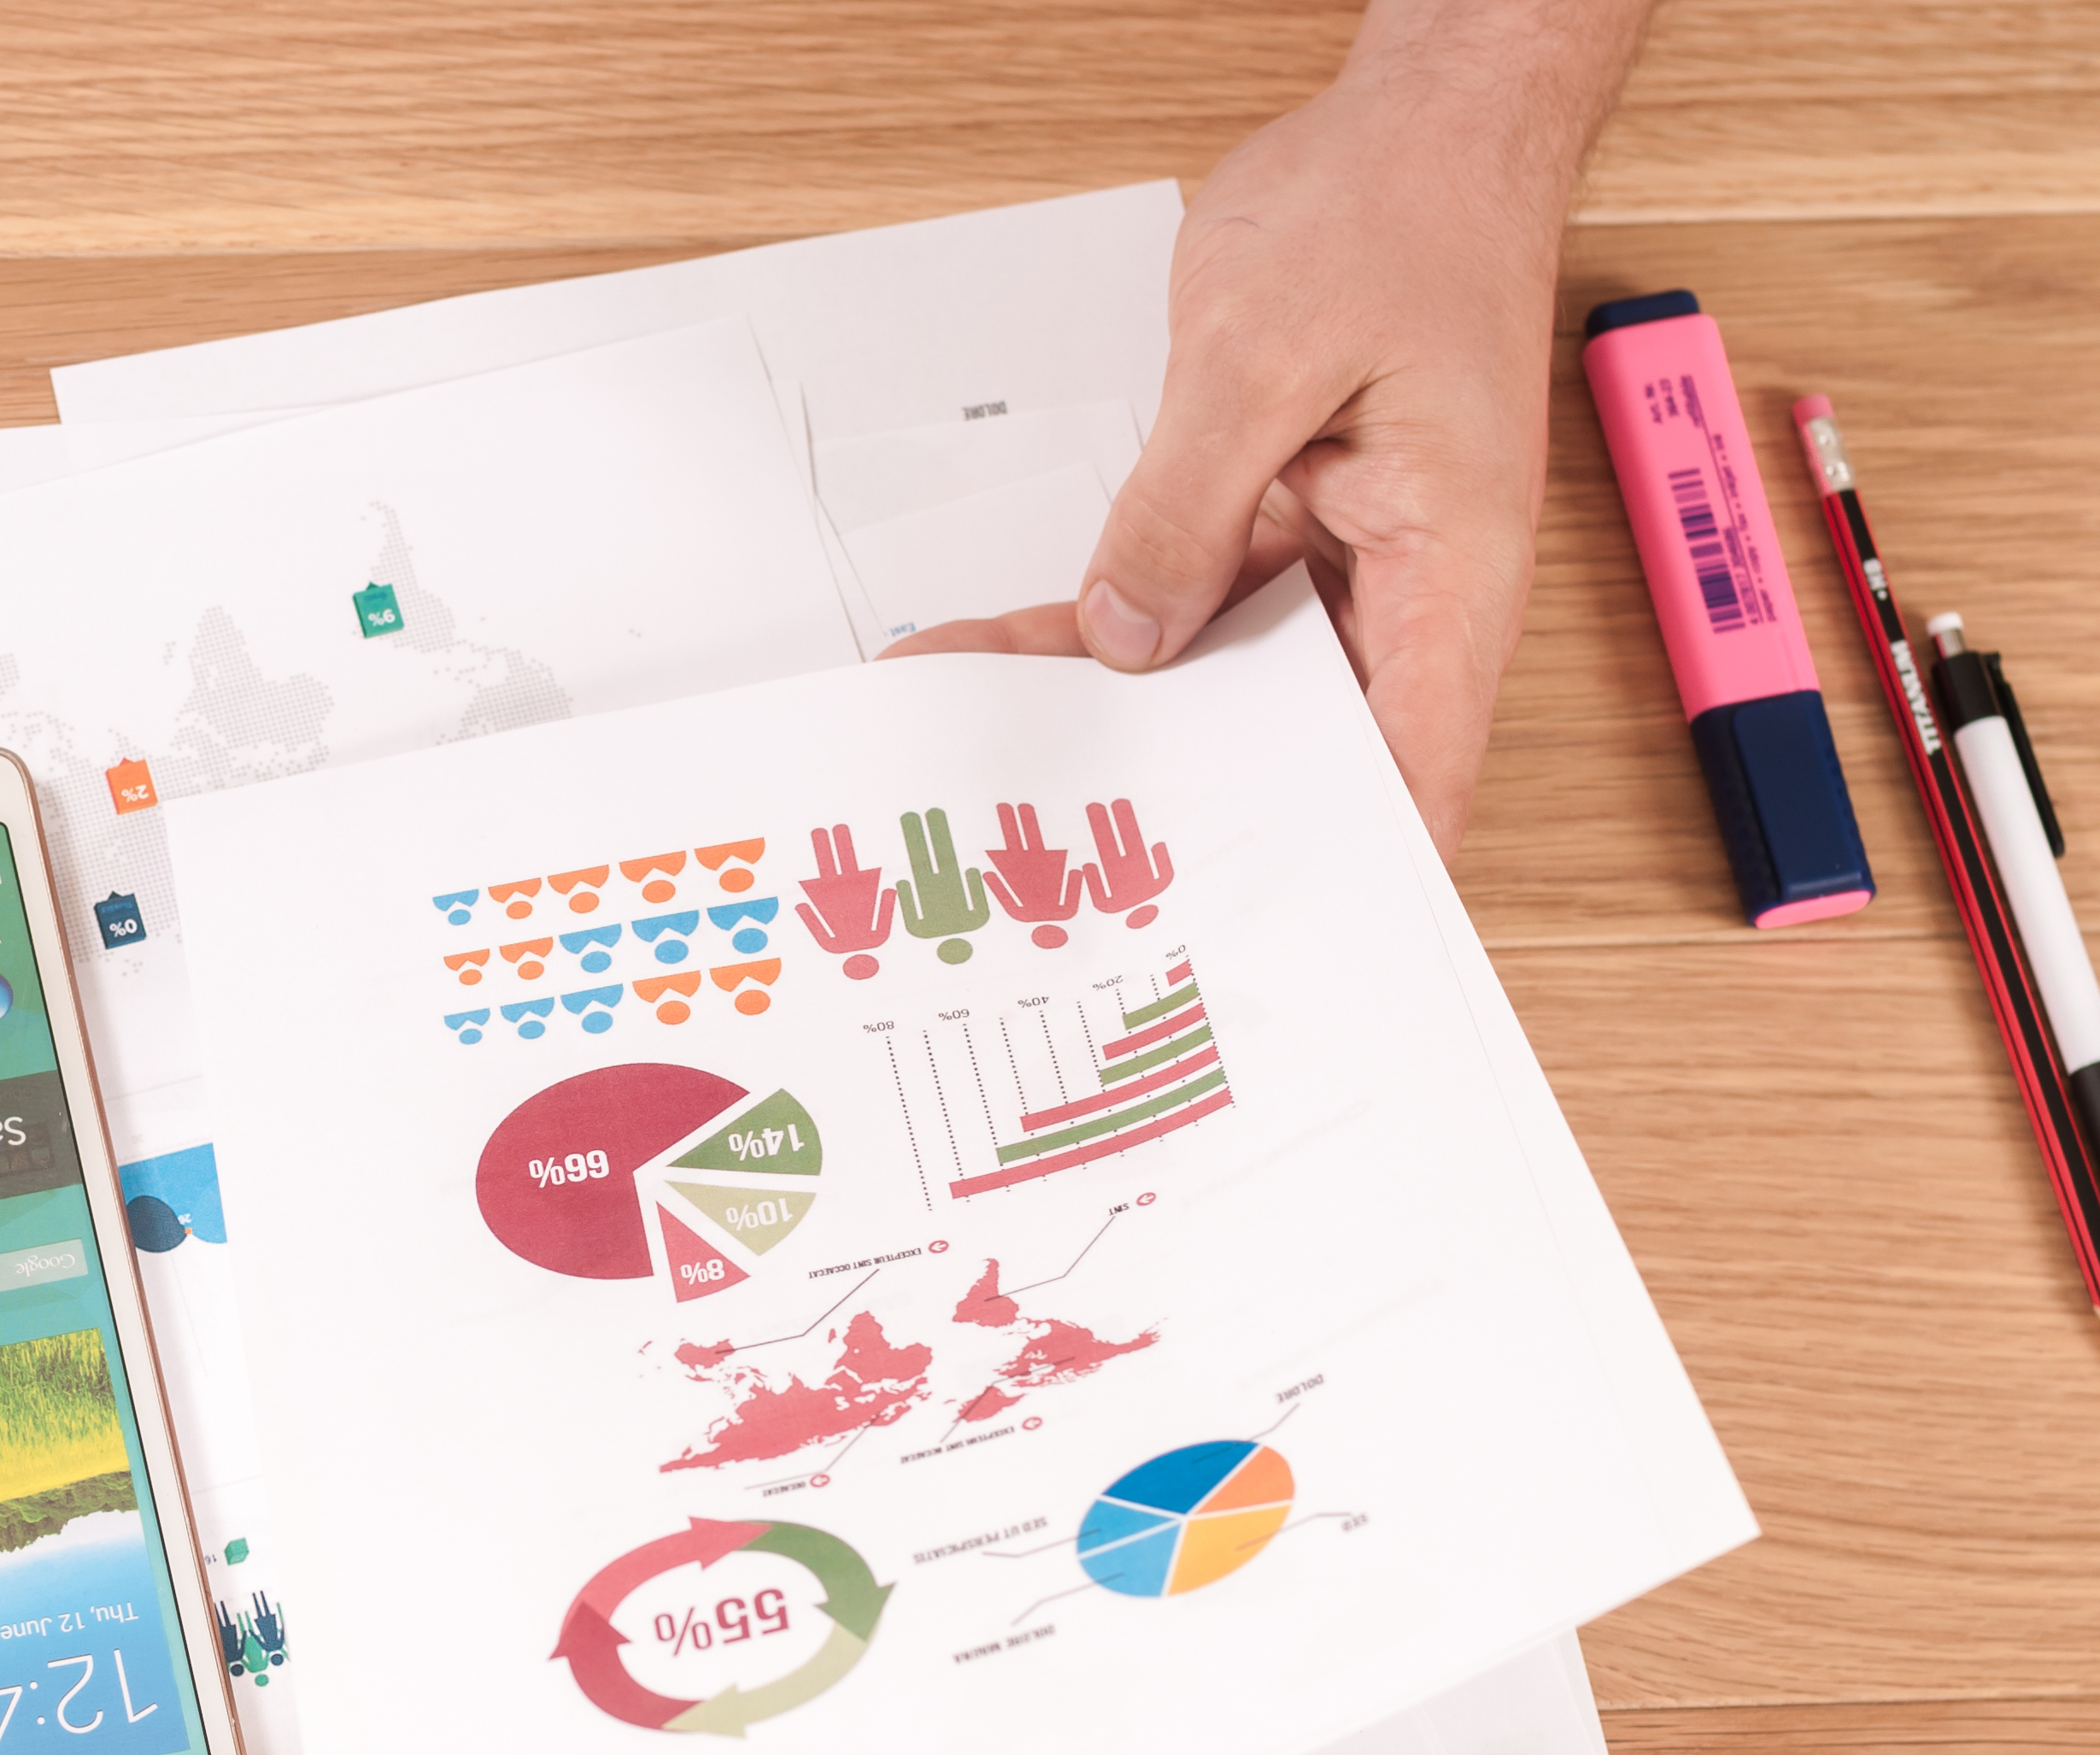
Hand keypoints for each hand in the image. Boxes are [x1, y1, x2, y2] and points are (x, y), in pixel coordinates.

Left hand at [887, 1, 1648, 857]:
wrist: (1422, 118)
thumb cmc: (1397, 209)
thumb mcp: (1264, 355)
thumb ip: (1187, 506)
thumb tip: (1129, 636)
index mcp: (1452, 568)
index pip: (1414, 767)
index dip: (1347, 873)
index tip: (1258, 946)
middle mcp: (1407, 584)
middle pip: (1301, 745)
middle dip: (1191, 811)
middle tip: (1072, 883)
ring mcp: (1341, 560)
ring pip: (1219, 681)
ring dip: (1113, 721)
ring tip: (992, 779)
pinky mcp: (1280, 523)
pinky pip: (1183, 599)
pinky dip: (1094, 628)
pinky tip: (992, 653)